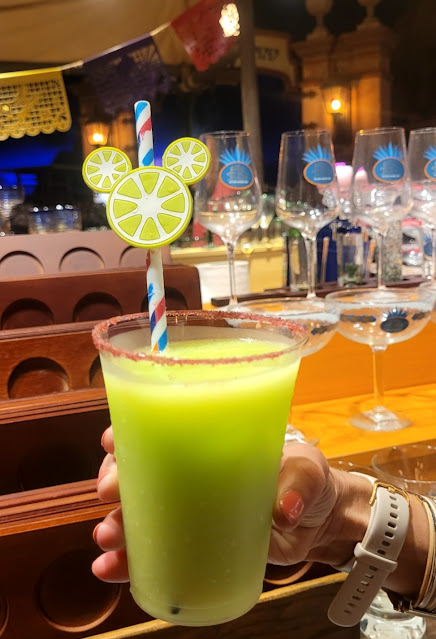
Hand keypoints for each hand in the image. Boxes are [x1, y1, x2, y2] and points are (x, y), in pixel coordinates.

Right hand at [91, 427, 371, 581]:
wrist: (319, 523)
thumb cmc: (308, 479)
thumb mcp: (308, 471)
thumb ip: (299, 484)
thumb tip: (284, 509)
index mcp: (211, 440)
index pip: (162, 427)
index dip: (131, 432)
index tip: (113, 443)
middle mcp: (192, 472)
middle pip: (138, 469)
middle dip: (114, 480)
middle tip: (110, 495)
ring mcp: (190, 510)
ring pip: (138, 512)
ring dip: (115, 524)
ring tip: (107, 542)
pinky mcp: (194, 544)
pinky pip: (154, 550)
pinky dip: (129, 562)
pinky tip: (110, 571)